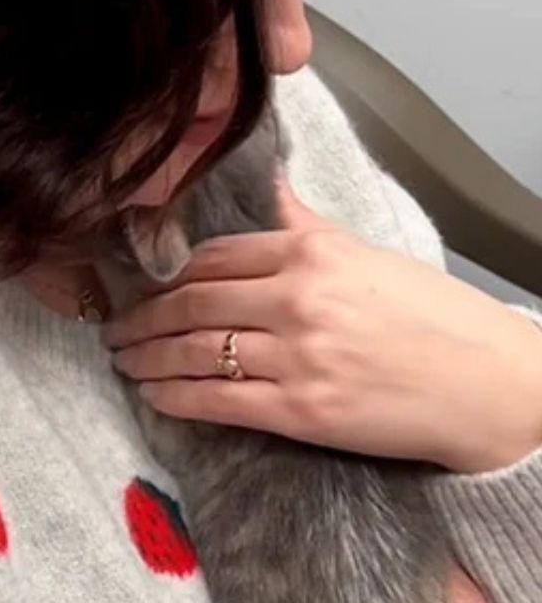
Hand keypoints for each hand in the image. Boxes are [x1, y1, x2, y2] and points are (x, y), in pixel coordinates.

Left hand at [104, 179, 541, 473]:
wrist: (488, 388)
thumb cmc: (437, 321)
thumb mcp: (372, 256)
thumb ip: (309, 229)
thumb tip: (270, 192)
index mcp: (315, 254)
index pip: (216, 256)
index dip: (169, 274)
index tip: (143, 285)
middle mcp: (298, 299)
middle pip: (193, 301)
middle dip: (143, 316)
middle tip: (114, 326)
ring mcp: (296, 357)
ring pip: (193, 350)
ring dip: (147, 356)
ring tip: (124, 359)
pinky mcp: (299, 410)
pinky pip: (216, 400)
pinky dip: (174, 397)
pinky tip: (152, 394)